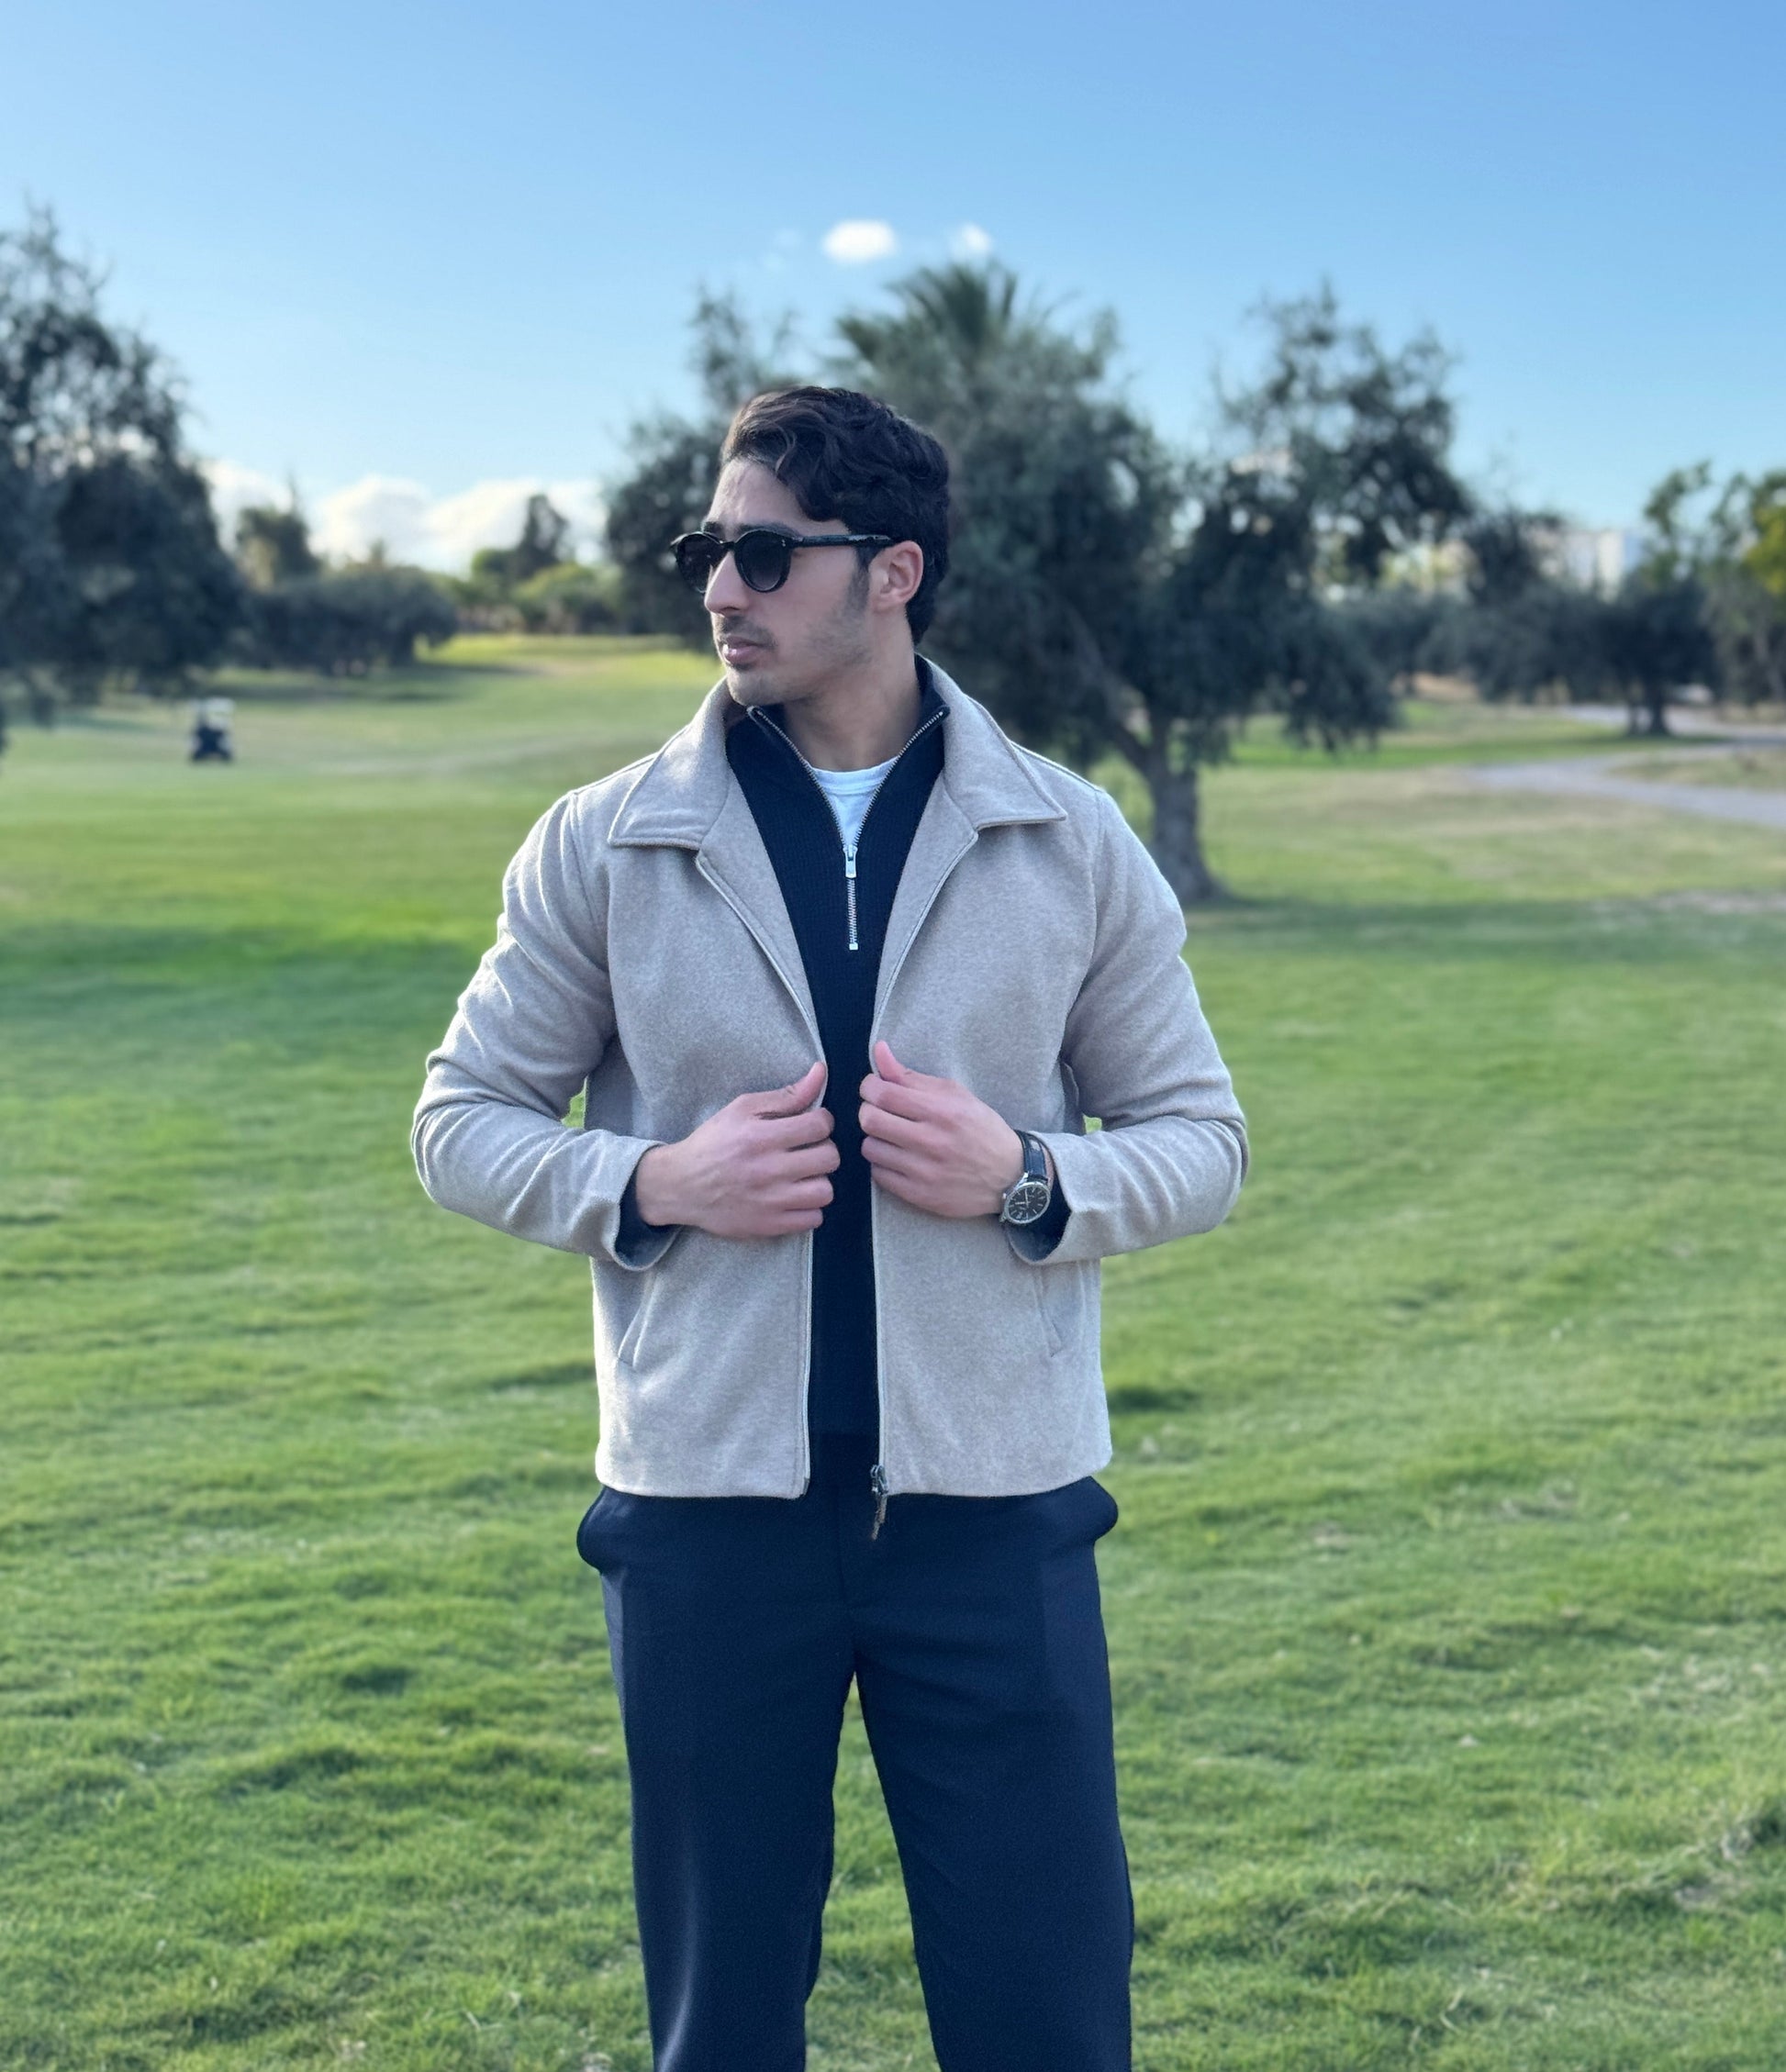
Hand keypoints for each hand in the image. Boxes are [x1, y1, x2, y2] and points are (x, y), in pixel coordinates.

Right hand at [634, 1060, 838, 1239]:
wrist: (681, 1185)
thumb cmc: (713, 1142)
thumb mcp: (742, 1109)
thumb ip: (786, 1095)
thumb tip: (821, 1072)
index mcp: (761, 1137)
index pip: (820, 1126)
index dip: (821, 1122)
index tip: (810, 1125)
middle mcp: (768, 1170)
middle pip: (829, 1158)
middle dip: (822, 1149)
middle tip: (807, 1150)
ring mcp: (770, 1202)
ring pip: (825, 1191)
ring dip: (818, 1181)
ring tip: (802, 1175)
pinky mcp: (769, 1226)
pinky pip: (813, 1219)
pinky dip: (809, 1208)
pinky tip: (794, 1197)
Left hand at [858, 1040, 1049, 1219]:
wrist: (1010, 1177)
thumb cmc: (981, 1129)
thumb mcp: (955, 1095)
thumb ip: (911, 1076)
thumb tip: (879, 1050)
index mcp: (942, 1111)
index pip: (882, 1094)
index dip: (869, 1087)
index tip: (874, 1088)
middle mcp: (931, 1142)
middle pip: (870, 1121)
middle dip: (869, 1111)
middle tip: (881, 1111)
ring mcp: (924, 1172)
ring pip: (870, 1148)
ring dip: (876, 1138)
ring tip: (893, 1136)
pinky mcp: (919, 1195)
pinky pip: (878, 1174)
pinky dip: (883, 1163)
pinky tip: (900, 1158)